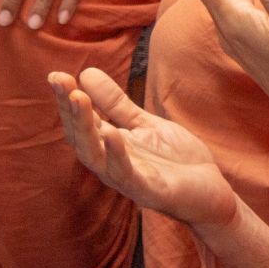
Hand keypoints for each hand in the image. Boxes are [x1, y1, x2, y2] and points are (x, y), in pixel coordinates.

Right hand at [49, 68, 236, 228]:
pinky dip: (117, 154)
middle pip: (81, 139)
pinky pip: (128, 174)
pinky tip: (111, 132)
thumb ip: (117, 105)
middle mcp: (112, 166)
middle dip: (69, 110)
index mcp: (110, 148)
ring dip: (86, 128)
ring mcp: (129, 181)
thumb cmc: (177, 162)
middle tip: (60, 81)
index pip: (81, 123)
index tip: (55, 76)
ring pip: (97, 157)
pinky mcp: (151, 193)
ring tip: (78, 98)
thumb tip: (86, 73)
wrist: (213, 194)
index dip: (66, 101)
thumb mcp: (145, 125)